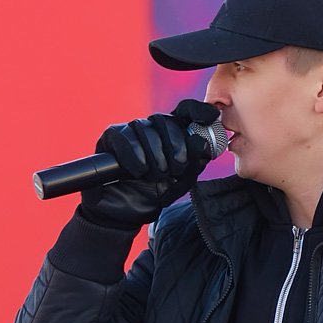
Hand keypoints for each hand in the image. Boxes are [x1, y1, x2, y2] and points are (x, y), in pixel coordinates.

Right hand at [80, 99, 219, 226]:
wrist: (124, 213)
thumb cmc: (154, 194)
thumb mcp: (182, 180)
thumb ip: (195, 162)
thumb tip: (201, 143)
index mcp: (173, 132)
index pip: (187, 110)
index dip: (199, 110)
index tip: (211, 118)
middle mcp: (153, 126)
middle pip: (168, 121)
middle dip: (176, 149)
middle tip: (174, 171)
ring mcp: (131, 128)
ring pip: (147, 130)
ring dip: (155, 158)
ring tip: (154, 177)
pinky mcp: (112, 136)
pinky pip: (127, 139)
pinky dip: (136, 158)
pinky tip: (138, 172)